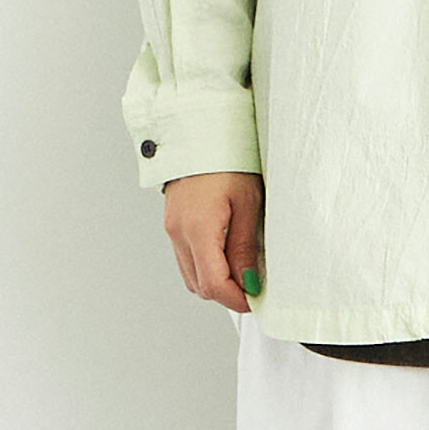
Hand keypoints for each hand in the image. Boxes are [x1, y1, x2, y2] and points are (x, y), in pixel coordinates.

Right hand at [161, 171, 263, 312]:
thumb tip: (249, 282)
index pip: (213, 283)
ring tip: (242, 269)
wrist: (201, 131)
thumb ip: (244, 246)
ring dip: (215, 281)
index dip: (236, 299)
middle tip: (253, 285)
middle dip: (226, 293)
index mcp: (198, 228)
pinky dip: (205, 265)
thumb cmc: (229, 159)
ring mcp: (172, 229)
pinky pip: (186, 258)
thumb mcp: (247, 202)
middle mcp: (179, 233)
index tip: (256, 299)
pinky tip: (225, 254)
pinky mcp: (172, 223)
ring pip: (191, 275)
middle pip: (199, 285)